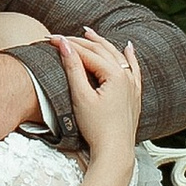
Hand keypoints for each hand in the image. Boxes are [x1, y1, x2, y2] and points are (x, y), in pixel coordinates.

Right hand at [56, 29, 142, 154]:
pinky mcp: (134, 95)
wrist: (114, 151)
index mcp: (114, 74)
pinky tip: (129, 48)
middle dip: (81, 41)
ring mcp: (132, 85)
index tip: (51, 39)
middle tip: (62, 37)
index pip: (87, 53)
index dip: (67, 44)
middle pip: (101, 51)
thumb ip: (73, 68)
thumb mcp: (81, 96)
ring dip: (102, 43)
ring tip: (89, 33)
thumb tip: (65, 46)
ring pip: (117, 56)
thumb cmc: (97, 128)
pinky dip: (130, 57)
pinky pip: (134, 69)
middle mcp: (126, 76)